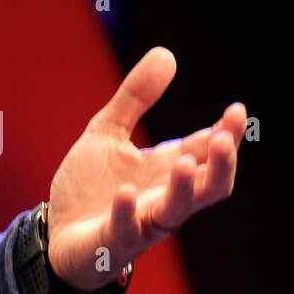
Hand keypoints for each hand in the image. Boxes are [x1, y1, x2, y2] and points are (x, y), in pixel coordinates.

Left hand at [46, 47, 246, 291]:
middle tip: (227, 138)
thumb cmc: (91, 187)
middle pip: (208, 186)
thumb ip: (135, 97)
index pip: (206, 152)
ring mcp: (141, 220)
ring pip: (177, 210)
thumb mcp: (107, 132)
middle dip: (222, 164)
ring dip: (184, 188)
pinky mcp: (113, 239)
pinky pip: (126, 230)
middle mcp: (161, 195)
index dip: (225, 134)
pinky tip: (125, 192)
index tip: (236, 110)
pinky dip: (127, 212)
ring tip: (183, 161)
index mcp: (165, 169)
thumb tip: (166, 53)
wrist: (57, 232)